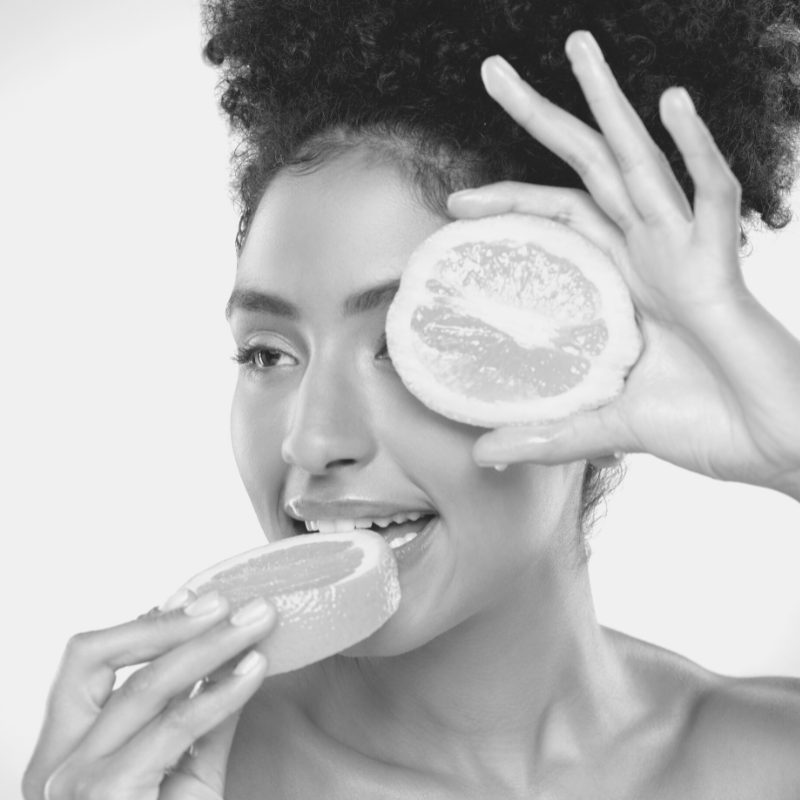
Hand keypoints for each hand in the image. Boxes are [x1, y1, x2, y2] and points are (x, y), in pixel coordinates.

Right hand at [22, 589, 275, 799]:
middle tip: (234, 600)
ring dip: (210, 645)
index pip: (85, 662)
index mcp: (65, 751)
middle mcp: (56, 763)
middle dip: (175, 623)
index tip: (196, 600)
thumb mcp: (186, 775)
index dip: (141, 625)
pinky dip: (219, 692)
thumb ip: (204, 718)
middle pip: (105, 660)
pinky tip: (253, 670)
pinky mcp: (109, 794)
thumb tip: (232, 660)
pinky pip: (174, 727)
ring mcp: (76, 782)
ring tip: (258, 623)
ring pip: (145, 686)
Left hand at [449, 31, 799, 499]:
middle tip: (493, 70)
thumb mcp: (605, 426)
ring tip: (576, 48)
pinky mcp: (723, 269)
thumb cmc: (702, 425)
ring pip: (641, 162)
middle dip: (542, 117)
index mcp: (620, 281)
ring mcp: (686, 254)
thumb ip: (547, 434)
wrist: (771, 444)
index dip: (508, 201)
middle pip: (587, 169)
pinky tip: (672, 105)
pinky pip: (712, 198)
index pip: (556, 218)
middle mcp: (648, 254)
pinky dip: (697, 152)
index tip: (456, 202)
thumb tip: (483, 454)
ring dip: (610, 104)